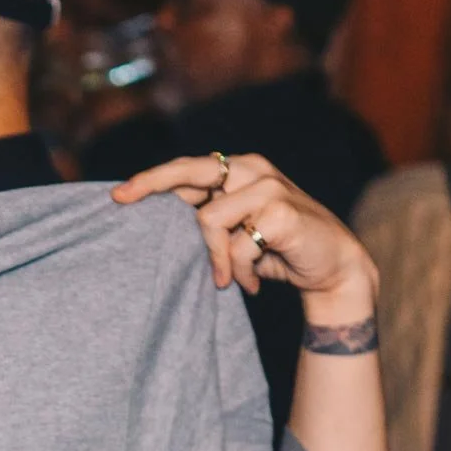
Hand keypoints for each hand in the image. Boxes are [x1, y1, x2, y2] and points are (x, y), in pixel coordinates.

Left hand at [113, 152, 377, 319]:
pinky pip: (236, 247)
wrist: (333, 268)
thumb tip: (156, 224)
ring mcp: (268, 187)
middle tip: (122, 201)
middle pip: (190, 172)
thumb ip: (207, 220)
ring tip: (231, 279)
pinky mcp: (280, 212)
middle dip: (151, 184)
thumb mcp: (237, 232)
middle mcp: (251, 169)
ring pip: (208, 220)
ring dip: (215, 260)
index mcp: (239, 170)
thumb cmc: (278, 250)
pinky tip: (254, 282)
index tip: (117, 196)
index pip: (187, 169)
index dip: (151, 180)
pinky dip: (239, 271)